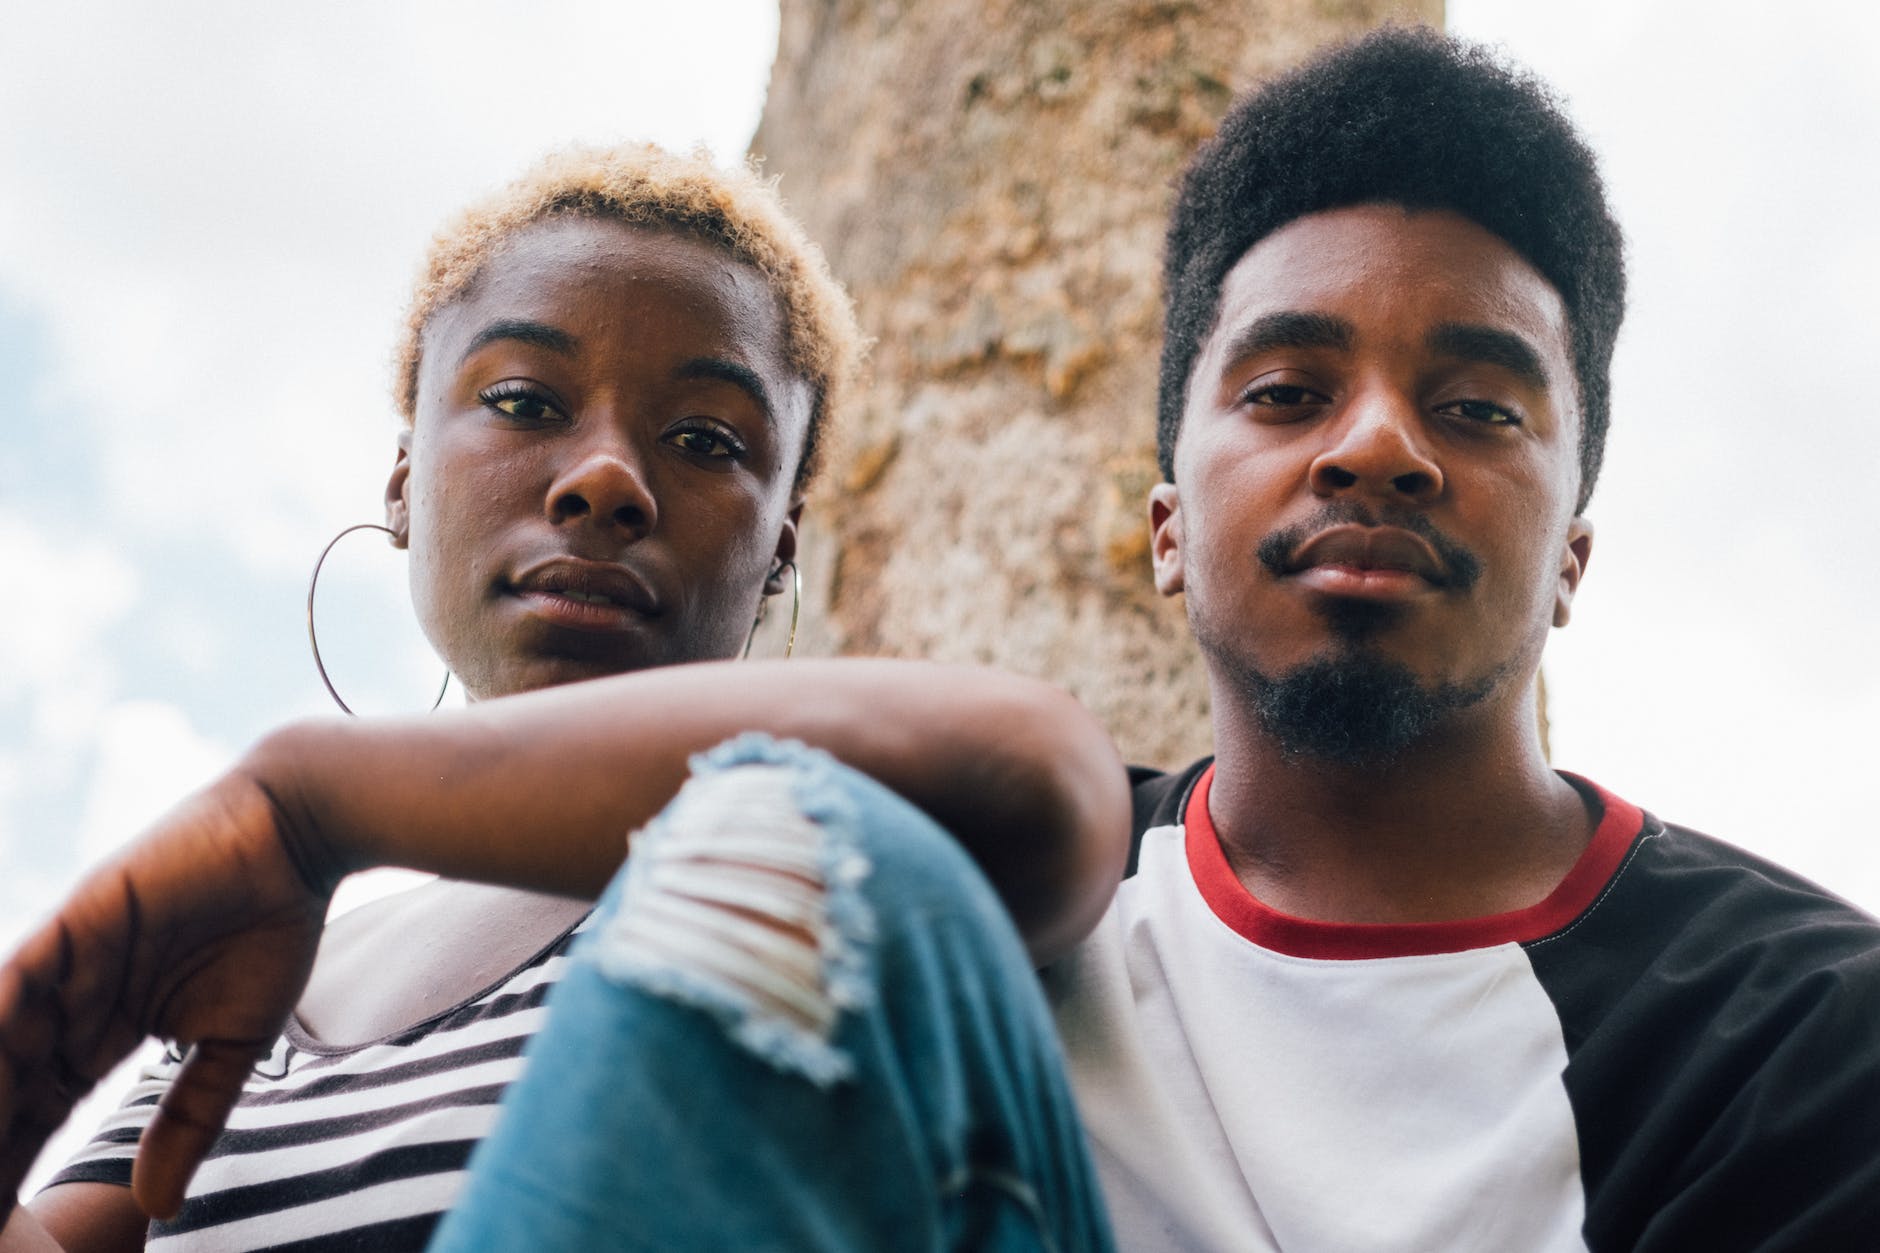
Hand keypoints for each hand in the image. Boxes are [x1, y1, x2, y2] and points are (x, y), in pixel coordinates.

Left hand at [0, 769, 330, 1221]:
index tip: (6, 1215)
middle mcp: (74, 995)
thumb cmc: (272, 929)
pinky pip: (22, 974)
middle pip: (15, 1078)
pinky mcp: (78, 917)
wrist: (296, 840)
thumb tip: (158, 1205)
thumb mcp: (230, 1046)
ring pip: (6, 1035)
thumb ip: (187, 1119)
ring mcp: (71, 955)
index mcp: (104, 1026)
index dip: (22, 1152)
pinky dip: (1, 1015)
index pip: (44, 1104)